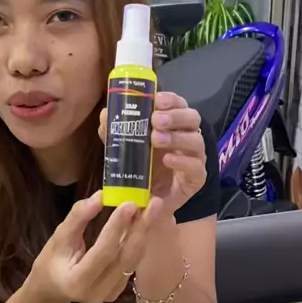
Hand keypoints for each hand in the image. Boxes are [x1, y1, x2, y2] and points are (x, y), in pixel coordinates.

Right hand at [30, 192, 160, 302]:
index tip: (130, 204)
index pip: (103, 252)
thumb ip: (79, 217)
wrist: (53, 288)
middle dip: (140, 229)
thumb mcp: (59, 236)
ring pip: (132, 262)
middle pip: (124, 258)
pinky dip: (138, 243)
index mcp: (77, 281)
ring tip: (152, 209)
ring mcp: (109, 295)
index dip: (117, 228)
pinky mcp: (117, 292)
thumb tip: (101, 196)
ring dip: (143, 234)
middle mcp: (97, 292)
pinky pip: (131, 265)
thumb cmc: (51, 260)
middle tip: (153, 203)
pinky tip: (143, 224)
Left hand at [100, 91, 205, 217]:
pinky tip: (167, 159)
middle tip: (156, 120)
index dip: (171, 99)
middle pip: (192, 118)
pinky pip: (195, 167)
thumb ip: (116, 133)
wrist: (147, 203)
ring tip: (156, 139)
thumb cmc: (141, 171)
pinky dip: (182, 161)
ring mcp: (194, 158)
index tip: (157, 99)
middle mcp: (187, 137)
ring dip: (176, 137)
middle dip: (175, 116)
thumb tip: (105, 114)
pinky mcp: (196, 179)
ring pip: (196, 141)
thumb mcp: (125, 149)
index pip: (178, 105)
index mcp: (173, 125)